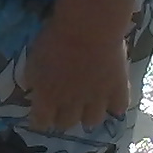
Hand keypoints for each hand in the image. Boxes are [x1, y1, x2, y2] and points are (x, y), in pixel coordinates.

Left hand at [22, 11, 132, 133]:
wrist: (88, 28)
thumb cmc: (55, 39)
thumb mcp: (33, 59)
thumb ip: (33, 79)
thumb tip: (33, 89)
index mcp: (48, 97)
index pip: (41, 122)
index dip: (40, 121)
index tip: (41, 117)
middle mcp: (71, 105)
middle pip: (66, 124)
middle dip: (63, 119)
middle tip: (64, 109)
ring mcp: (96, 100)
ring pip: (92, 122)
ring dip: (88, 115)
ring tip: (89, 106)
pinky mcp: (118, 90)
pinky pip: (118, 108)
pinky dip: (115, 105)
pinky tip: (112, 99)